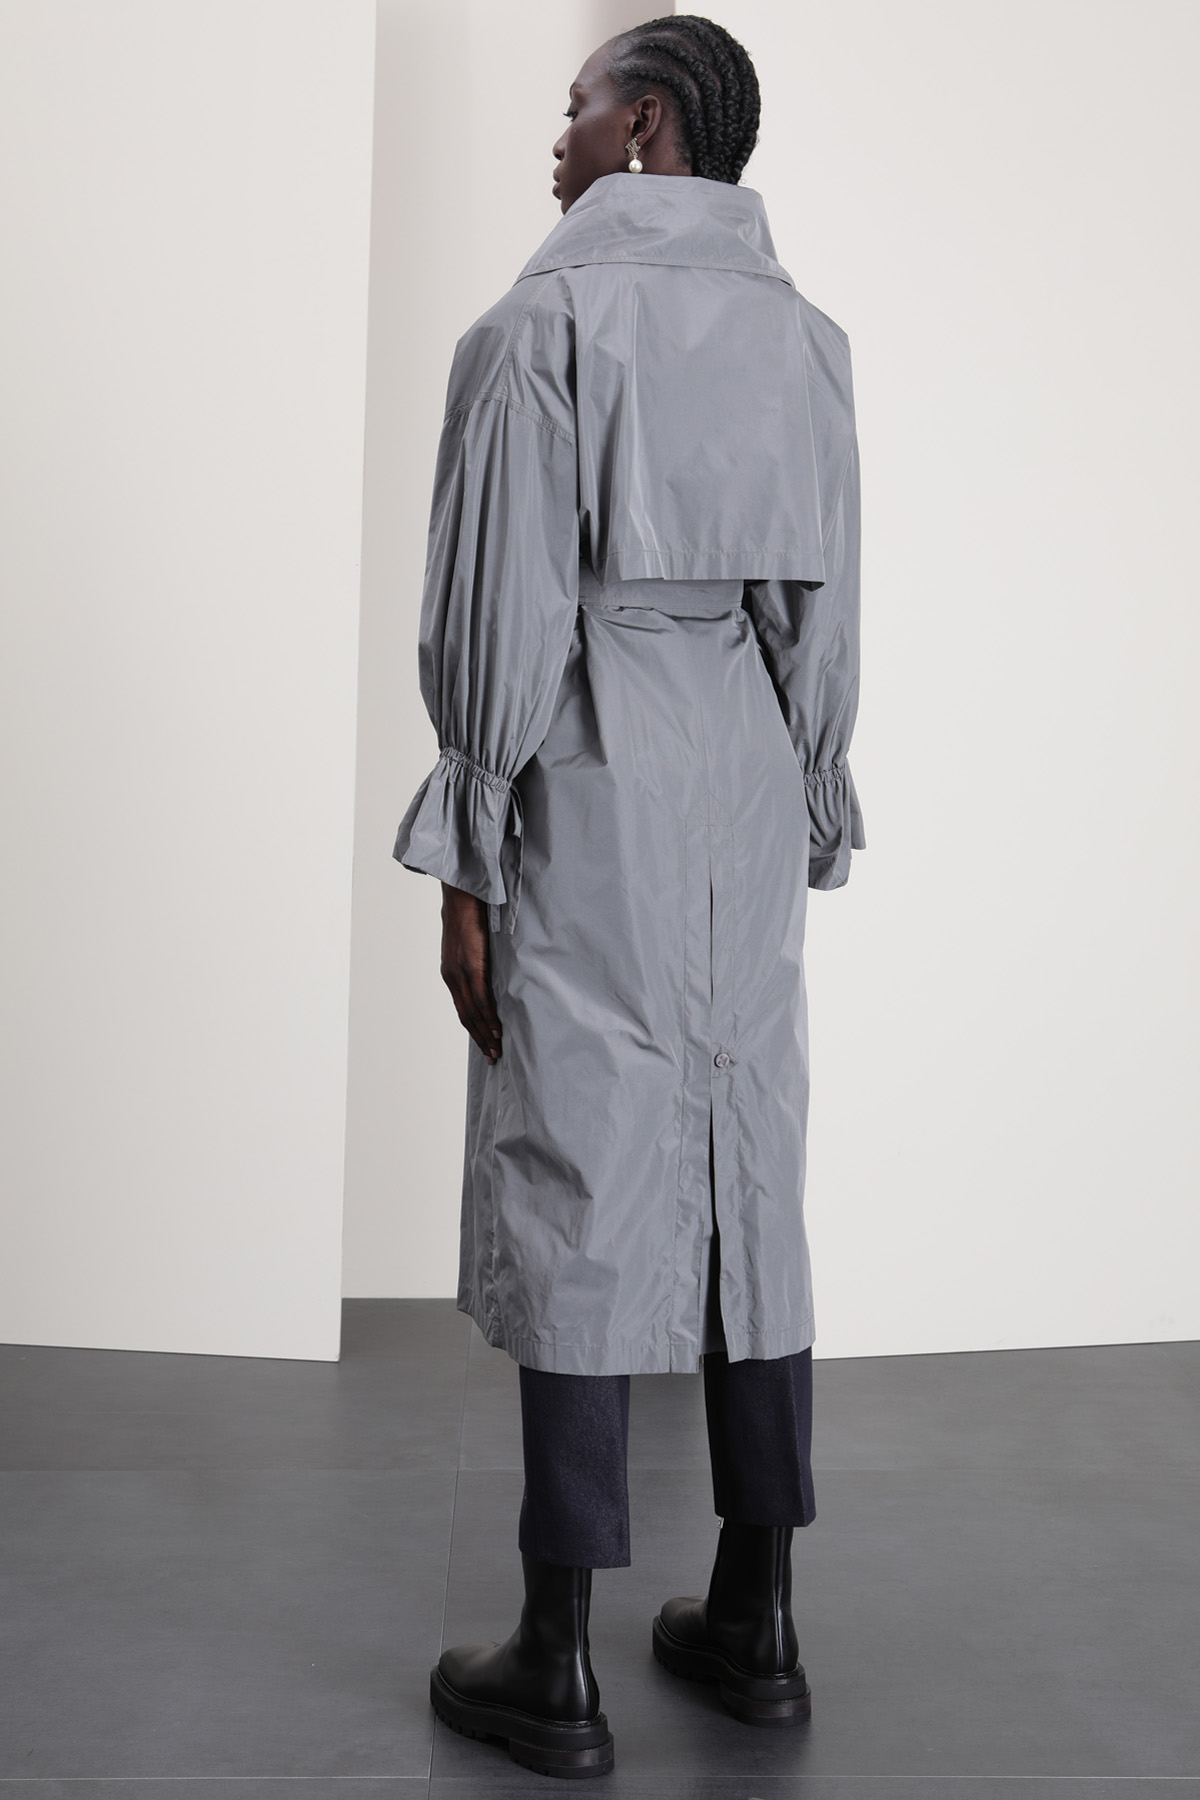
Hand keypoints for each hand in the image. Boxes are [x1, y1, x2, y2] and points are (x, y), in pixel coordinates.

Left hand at [439, 883, 502, 1063]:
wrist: (463, 895)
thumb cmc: (470, 916)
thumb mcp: (468, 944)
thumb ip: (475, 961)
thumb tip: (489, 972)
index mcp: (450, 973)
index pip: (462, 1009)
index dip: (473, 1030)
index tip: (485, 1045)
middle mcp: (452, 977)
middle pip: (465, 1017)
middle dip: (480, 1039)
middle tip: (493, 1057)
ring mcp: (460, 973)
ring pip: (473, 1013)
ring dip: (486, 1033)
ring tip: (497, 1049)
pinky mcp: (472, 966)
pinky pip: (481, 998)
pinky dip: (489, 1017)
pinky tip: (497, 1030)